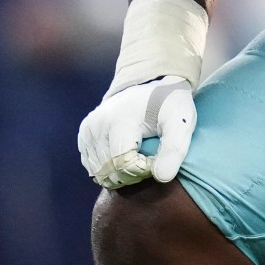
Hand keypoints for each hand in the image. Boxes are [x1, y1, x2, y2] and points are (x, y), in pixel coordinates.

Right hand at [78, 76, 196, 188]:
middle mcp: (98, 125)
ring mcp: (88, 130)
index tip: (156, 159)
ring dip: (120, 175)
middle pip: (109, 170)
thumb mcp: (180, 123)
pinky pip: (92, 167)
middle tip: (148, 162)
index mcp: (119, 121)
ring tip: (139, 160)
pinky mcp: (84, 135)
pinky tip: (125, 159)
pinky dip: (109, 170)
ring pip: (99, 172)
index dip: (143, 170)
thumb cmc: (169, 107)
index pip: (124, 164)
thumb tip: (161, 178)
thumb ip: (175, 150)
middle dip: (131, 175)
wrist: (154, 87)